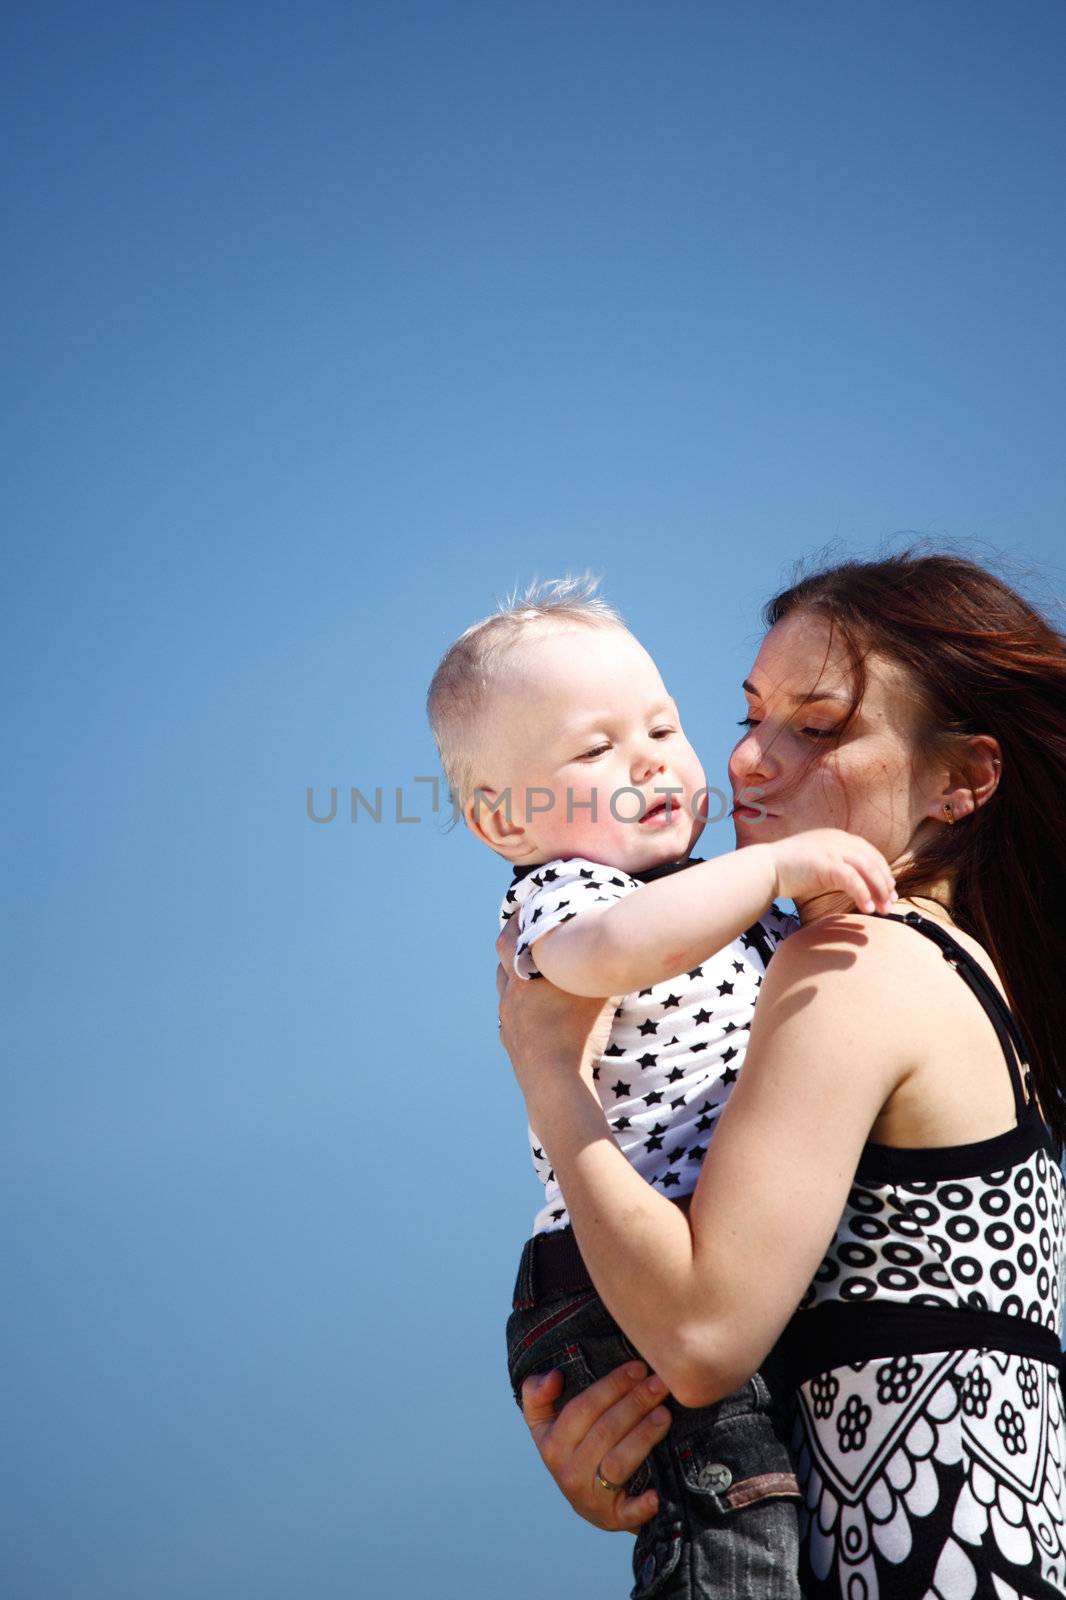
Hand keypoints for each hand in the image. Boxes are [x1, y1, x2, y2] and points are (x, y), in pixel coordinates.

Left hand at [495, 918, 615, 1101]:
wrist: (554, 1081)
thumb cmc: (577, 1032)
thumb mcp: (601, 995)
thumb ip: (609, 971)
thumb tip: (631, 953)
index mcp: (525, 975)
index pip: (511, 937)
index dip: (517, 921)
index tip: (523, 909)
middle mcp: (510, 994)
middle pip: (502, 959)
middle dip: (512, 943)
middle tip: (523, 932)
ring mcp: (507, 1019)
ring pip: (504, 988)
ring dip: (514, 975)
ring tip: (531, 969)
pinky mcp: (511, 1041)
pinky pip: (509, 1016)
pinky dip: (518, 1006)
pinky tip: (532, 1011)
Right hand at [520, 1361, 671, 1531]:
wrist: (589, 1501)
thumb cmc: (573, 1449)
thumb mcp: (546, 1422)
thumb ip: (537, 1394)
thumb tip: (554, 1377)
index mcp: (551, 1445)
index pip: (581, 1409)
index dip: (611, 1385)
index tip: (637, 1368)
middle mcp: (568, 1472)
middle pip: (605, 1431)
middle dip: (635, 1403)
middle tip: (659, 1384)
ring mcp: (590, 1498)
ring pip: (618, 1462)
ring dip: (643, 1436)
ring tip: (665, 1414)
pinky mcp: (611, 1519)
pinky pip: (627, 1513)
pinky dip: (641, 1506)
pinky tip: (656, 1494)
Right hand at [768, 828, 896, 913]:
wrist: (765, 868)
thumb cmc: (788, 869)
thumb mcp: (818, 862)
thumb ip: (836, 866)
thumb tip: (854, 883)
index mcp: (837, 837)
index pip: (869, 852)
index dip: (883, 871)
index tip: (889, 890)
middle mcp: (838, 839)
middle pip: (872, 860)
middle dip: (885, 883)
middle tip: (890, 903)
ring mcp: (831, 849)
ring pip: (867, 868)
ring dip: (878, 890)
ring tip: (882, 908)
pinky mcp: (825, 863)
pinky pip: (852, 880)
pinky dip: (862, 893)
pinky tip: (866, 908)